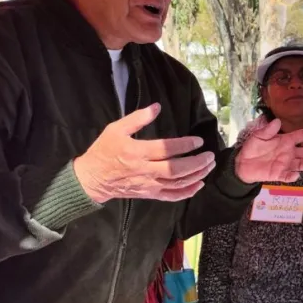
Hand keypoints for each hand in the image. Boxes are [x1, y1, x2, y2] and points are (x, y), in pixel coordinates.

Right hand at [74, 103, 215, 203]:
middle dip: (197, 163)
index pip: (167, 149)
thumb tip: (157, 107)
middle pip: (177, 169)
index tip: (198, 141)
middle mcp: (145, 170)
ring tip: (209, 166)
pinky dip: (187, 192)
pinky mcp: (150, 194)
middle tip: (210, 155)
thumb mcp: (116, 129)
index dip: (185, 145)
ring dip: (197, 176)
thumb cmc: (104, 151)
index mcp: (137, 152)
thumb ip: (138, 118)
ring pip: (177, 183)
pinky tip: (198, 185)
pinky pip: (172, 196)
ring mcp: (149, 185)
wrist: (92, 179)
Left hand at [235, 118, 302, 183]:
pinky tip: (295, 175)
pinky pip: (288, 176)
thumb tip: (277, 121)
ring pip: (299, 164)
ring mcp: (285, 164)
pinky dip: (293, 176)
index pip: (301, 136)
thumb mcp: (258, 136)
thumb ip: (268, 130)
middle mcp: (289, 152)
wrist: (242, 163)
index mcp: (285, 141)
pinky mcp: (279, 174)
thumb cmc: (252, 147)